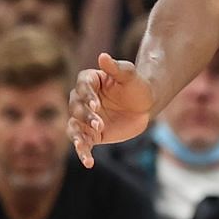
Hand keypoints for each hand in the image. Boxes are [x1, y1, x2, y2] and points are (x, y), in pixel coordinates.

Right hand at [69, 53, 154, 167]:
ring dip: (77, 136)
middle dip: (86, 117)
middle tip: (99, 124)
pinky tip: (88, 162)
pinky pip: (83, 143)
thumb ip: (117, 68)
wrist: (145, 105)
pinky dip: (83, 152)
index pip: (82, 87)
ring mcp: (85, 118)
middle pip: (76, 108)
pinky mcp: (92, 134)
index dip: (88, 97)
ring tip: (82, 145)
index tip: (96, 105)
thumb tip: (102, 56)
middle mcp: (82, 99)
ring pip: (74, 127)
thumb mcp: (130, 75)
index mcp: (89, 81)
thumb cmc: (137, 85)